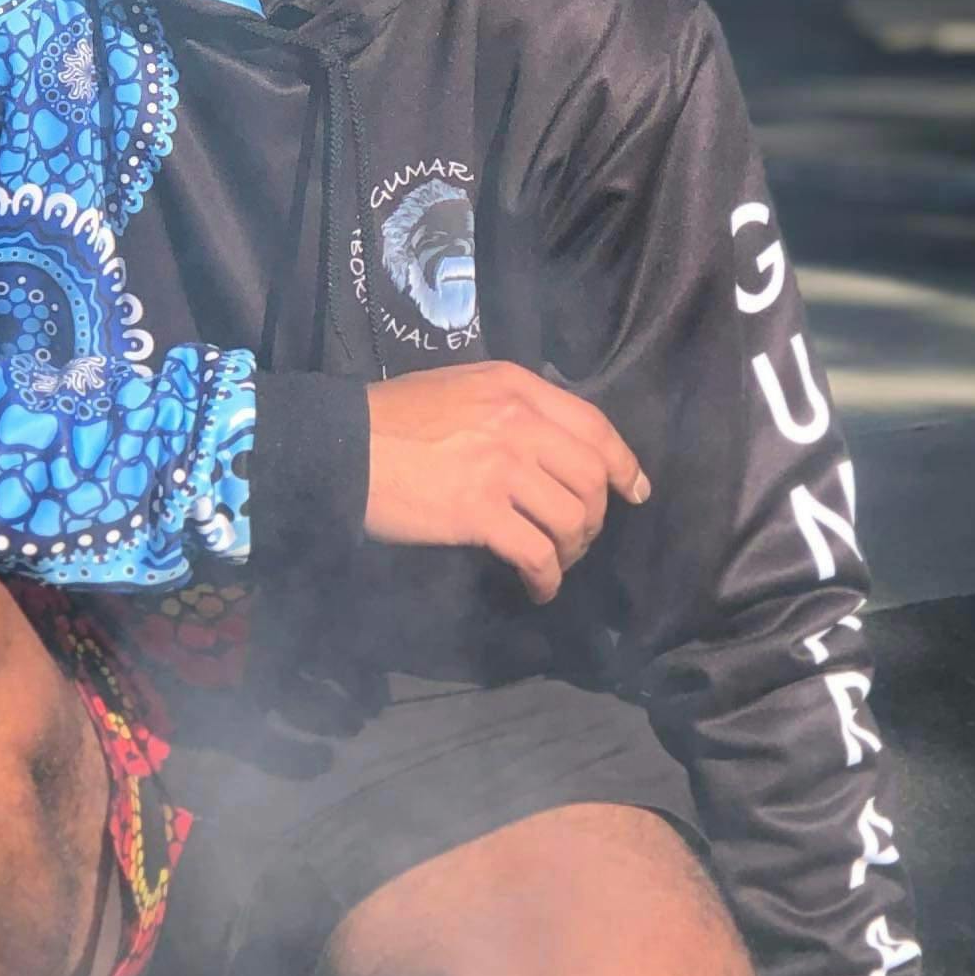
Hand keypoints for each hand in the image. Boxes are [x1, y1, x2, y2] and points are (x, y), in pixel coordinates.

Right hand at [364, 363, 648, 603]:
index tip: (634, 491)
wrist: (340, 446)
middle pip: (591, 475)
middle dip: (596, 516)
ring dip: (572, 549)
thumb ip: (509, 406)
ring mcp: (501, 466)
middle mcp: (518, 421)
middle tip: (580, 537)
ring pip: (571, 517)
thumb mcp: (460, 388)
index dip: (622, 463)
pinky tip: (538, 588)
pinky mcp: (480, 511)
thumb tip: (548, 443)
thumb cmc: (391, 418)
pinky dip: (546, 578)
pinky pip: (537, 552)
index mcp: (516, 386)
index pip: (594, 425)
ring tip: (556, 563)